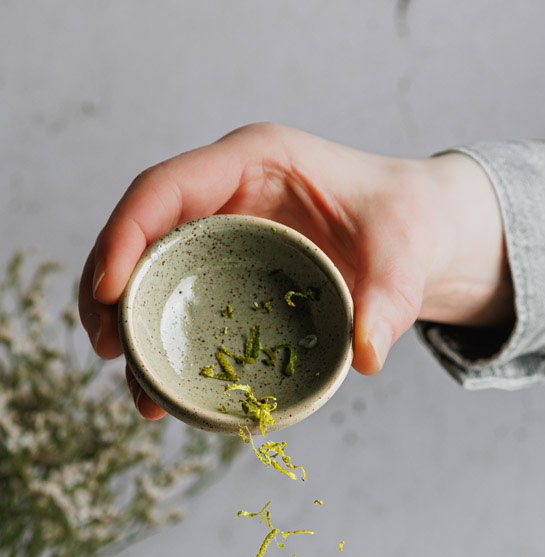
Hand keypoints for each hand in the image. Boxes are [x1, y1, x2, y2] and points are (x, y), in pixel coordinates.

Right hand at [79, 122, 512, 417]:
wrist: (421, 232)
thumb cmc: (409, 225)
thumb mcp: (407, 258)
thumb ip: (389, 304)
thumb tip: (367, 358)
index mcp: (255, 160)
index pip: (167, 188)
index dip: (128, 235)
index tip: (110, 290)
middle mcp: (227, 190)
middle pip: (143, 230)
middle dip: (111, 286)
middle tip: (105, 349)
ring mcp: (225, 229)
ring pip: (155, 268)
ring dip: (132, 322)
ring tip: (131, 383)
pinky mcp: (232, 267)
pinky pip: (184, 297)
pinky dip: (168, 339)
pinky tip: (164, 391)